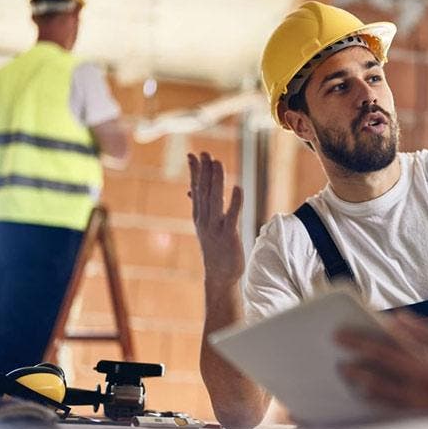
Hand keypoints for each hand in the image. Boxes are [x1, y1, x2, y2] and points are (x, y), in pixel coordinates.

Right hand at [188, 152, 242, 286]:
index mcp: (199, 216)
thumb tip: (190, 189)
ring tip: (217, 163)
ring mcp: (215, 228)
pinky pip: (232, 216)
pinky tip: (238, 187)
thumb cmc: (215, 249)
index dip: (195, 172)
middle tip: (205, 153)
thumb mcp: (204, 225)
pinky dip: (235, 201)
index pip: (196, 190)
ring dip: (216, 181)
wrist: (219, 275)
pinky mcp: (229, 235)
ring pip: (215, 200)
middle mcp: (204, 220)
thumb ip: (200, 206)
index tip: (193, 155)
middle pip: (204, 191)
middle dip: (204, 171)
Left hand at [336, 314, 427, 412]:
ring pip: (382, 401)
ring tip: (351, 380)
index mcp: (425, 371)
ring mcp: (422, 410)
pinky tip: (372, 397)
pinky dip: (380, 404)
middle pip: (375, 381)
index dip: (358, 343)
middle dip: (355, 370)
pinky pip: (396, 412)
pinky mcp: (427, 419)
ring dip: (364, 389)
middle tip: (338, 363)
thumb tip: (396, 319)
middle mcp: (419, 394)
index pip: (382, 354)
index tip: (340, 336)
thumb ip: (423, 332)